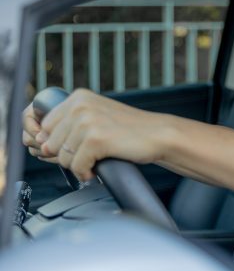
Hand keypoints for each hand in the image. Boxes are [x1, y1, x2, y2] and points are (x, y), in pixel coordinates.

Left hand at [23, 89, 164, 180]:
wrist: (158, 135)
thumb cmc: (128, 130)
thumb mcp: (95, 118)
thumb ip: (67, 126)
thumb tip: (37, 144)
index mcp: (78, 97)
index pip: (45, 127)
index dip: (56, 144)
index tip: (74, 149)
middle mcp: (80, 105)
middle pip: (50, 143)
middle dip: (66, 156)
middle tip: (88, 156)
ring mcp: (87, 121)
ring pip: (62, 157)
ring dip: (78, 165)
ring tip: (95, 160)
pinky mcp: (96, 139)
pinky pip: (76, 166)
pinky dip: (86, 172)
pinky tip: (98, 167)